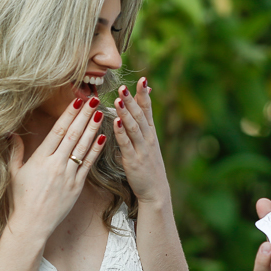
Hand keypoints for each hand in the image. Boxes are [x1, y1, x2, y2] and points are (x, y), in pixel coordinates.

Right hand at [9, 97, 106, 236]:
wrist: (31, 225)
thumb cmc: (19, 200)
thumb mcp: (13, 174)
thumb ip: (14, 152)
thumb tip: (11, 133)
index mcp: (39, 159)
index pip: (57, 131)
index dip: (68, 115)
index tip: (76, 101)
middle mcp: (55, 165)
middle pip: (73, 135)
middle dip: (84, 116)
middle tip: (94, 99)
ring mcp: (68, 176)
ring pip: (83, 148)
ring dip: (93, 129)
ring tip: (100, 113)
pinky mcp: (77, 186)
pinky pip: (88, 165)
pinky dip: (96, 151)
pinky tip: (103, 139)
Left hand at [113, 77, 169, 202]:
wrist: (155, 191)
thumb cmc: (148, 168)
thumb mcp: (146, 145)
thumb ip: (138, 130)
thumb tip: (129, 114)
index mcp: (151, 133)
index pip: (148, 110)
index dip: (144, 95)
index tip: (142, 79)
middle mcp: (148, 138)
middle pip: (140, 115)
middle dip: (133, 99)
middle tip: (125, 85)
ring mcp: (142, 149)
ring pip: (134, 126)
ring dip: (126, 112)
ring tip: (119, 98)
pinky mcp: (134, 160)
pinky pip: (126, 143)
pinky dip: (121, 132)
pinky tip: (115, 121)